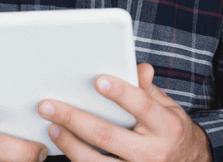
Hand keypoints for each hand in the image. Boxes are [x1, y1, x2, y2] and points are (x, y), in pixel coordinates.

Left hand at [38, 62, 211, 161]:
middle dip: (75, 118)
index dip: (121, 92)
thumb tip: (140, 69)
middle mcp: (154, 153)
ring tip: (53, 127)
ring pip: (96, 161)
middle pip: (107, 135)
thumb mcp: (169, 108)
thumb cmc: (172, 132)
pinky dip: (77, 160)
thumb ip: (149, 90)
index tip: (97, 80)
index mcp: (167, 127)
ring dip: (69, 143)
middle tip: (49, 105)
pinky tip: (66, 148)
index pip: (142, 106)